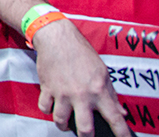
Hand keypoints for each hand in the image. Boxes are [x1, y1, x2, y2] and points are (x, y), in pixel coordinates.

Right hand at [33, 18, 130, 135]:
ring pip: (60, 121)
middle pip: (85, 129)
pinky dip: (47, 110)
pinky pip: (44, 108)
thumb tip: (120, 111)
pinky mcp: (47, 88)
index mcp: (98, 91)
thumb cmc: (81, 53)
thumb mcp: (102, 72)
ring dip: (64, 125)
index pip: (114, 118)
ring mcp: (62, 93)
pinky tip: (52, 107)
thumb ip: (111, 94)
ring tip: (66, 123)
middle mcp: (81, 95)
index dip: (121, 133)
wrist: (57, 39)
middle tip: (86, 134)